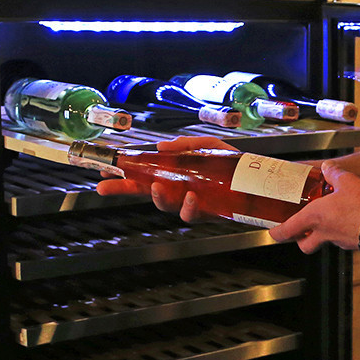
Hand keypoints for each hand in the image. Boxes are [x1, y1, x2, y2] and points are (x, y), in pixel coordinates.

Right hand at [95, 136, 239, 222]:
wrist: (257, 181)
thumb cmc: (232, 164)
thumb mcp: (208, 146)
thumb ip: (186, 144)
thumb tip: (160, 146)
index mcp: (174, 175)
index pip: (142, 176)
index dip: (122, 175)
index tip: (102, 173)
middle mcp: (177, 190)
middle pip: (144, 192)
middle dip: (123, 190)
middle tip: (104, 187)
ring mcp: (189, 203)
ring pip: (166, 205)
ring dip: (158, 197)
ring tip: (157, 186)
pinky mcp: (206, 213)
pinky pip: (191, 214)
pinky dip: (188, 206)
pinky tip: (191, 196)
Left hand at [269, 160, 359, 253]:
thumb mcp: (347, 181)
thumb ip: (334, 174)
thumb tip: (327, 167)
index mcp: (315, 217)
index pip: (288, 230)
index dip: (277, 232)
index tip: (273, 232)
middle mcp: (325, 233)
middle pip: (305, 245)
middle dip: (300, 241)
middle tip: (301, 233)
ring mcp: (340, 241)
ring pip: (326, 242)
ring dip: (325, 234)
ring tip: (332, 220)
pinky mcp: (355, 244)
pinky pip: (344, 240)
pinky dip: (344, 232)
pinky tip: (352, 221)